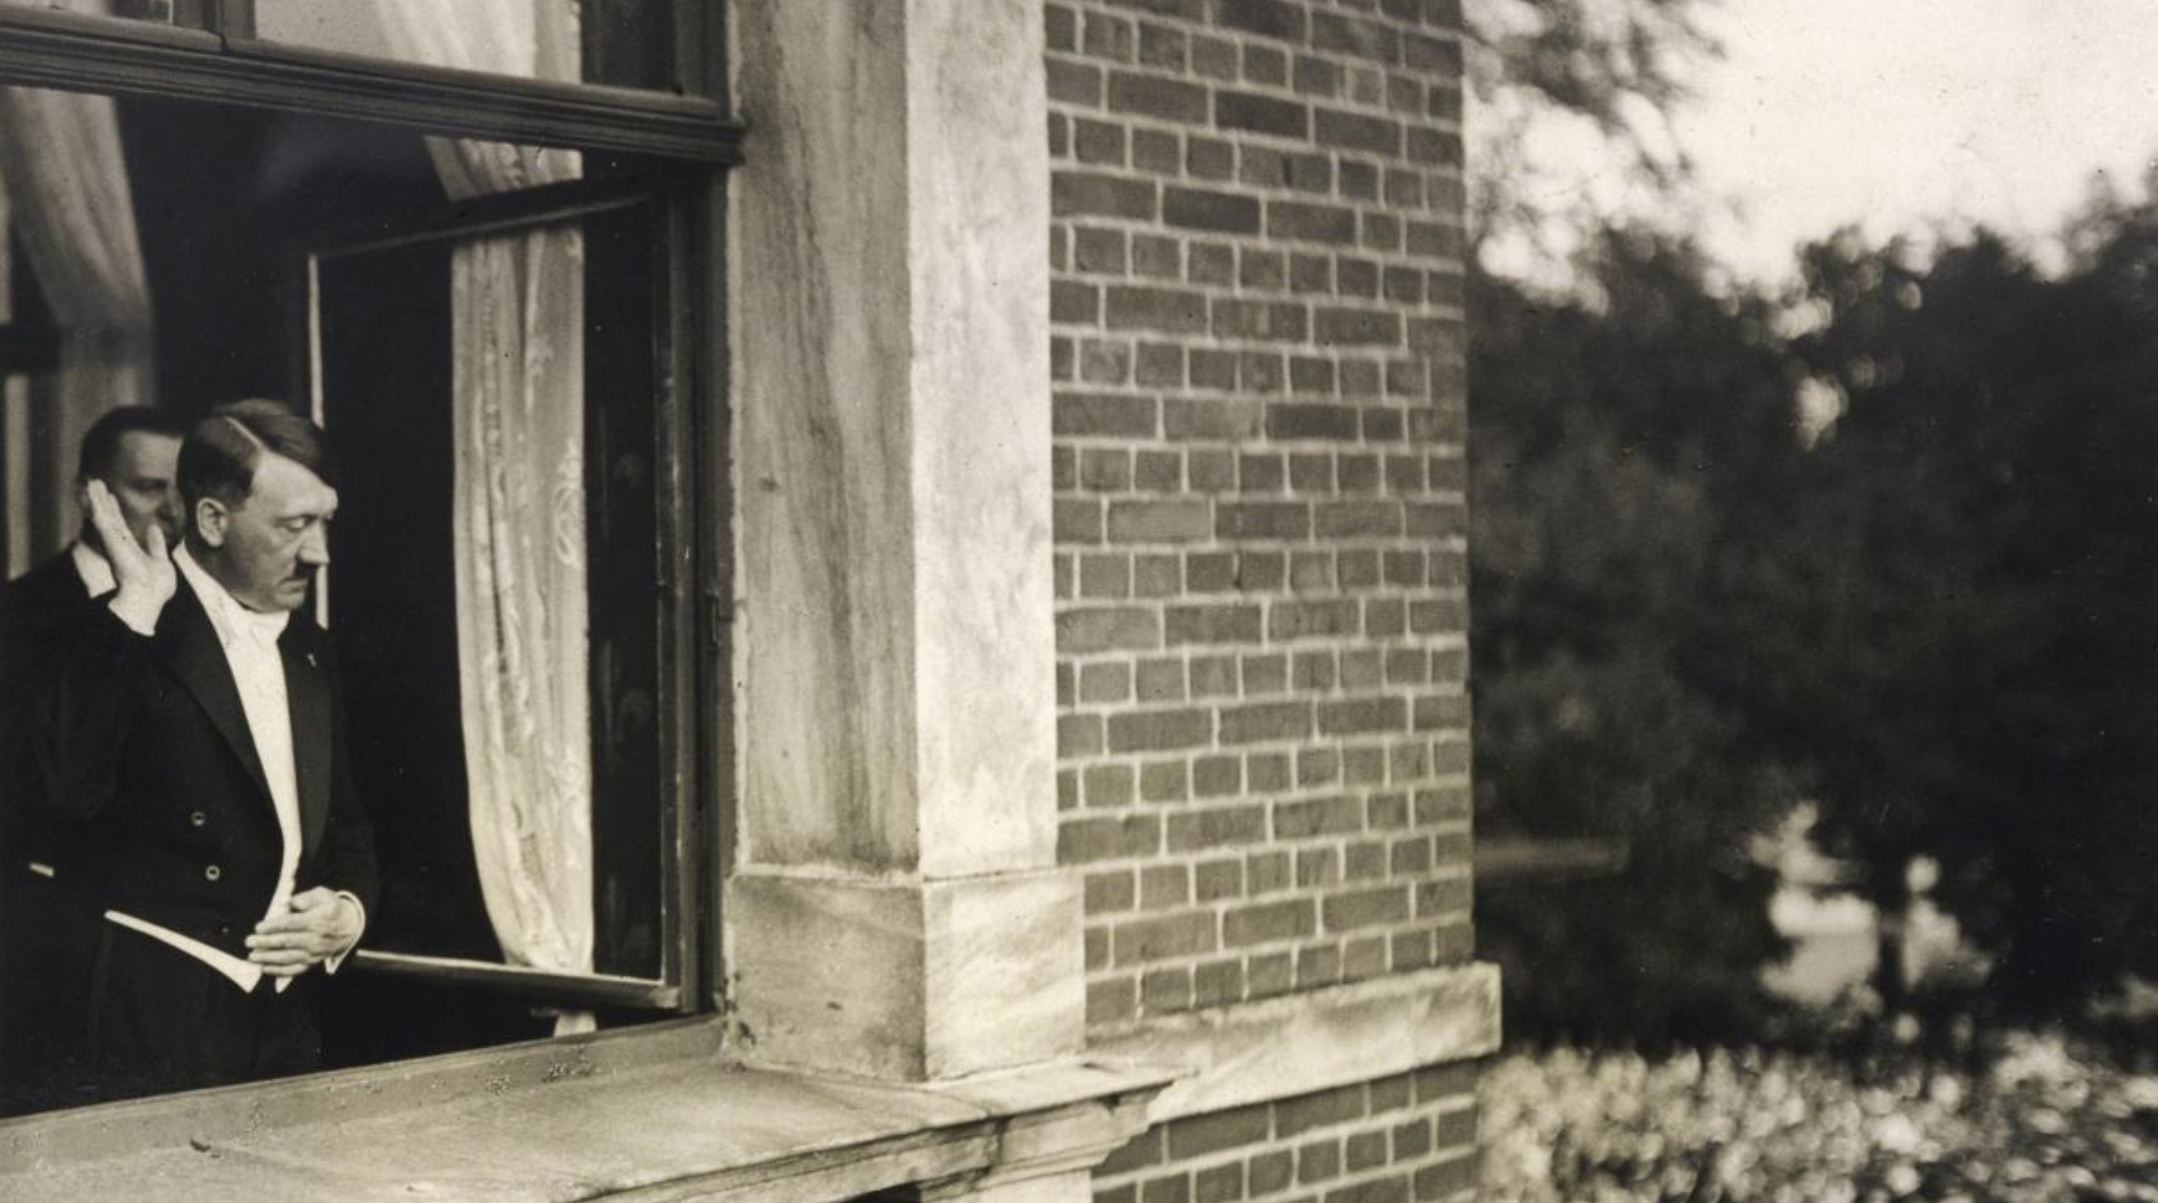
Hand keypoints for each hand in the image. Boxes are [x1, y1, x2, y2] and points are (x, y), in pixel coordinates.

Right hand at [84, 478, 174, 627]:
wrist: (148, 596)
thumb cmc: (155, 586)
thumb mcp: (159, 559)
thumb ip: (155, 544)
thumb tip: (154, 528)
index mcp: (129, 548)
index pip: (120, 525)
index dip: (115, 510)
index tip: (110, 497)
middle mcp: (118, 544)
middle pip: (108, 517)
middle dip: (102, 500)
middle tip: (96, 483)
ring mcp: (114, 541)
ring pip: (103, 514)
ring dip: (97, 498)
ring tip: (93, 481)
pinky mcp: (111, 539)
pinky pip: (102, 518)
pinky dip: (97, 504)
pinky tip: (93, 491)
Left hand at [247, 888, 362, 976]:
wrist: (349, 927)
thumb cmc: (330, 908)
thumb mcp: (323, 895)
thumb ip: (306, 897)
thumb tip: (290, 903)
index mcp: (316, 920)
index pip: (290, 924)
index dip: (273, 926)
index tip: (258, 927)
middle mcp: (314, 939)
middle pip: (286, 942)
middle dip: (265, 943)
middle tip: (249, 941)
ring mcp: (313, 953)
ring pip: (287, 957)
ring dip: (268, 958)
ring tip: (253, 956)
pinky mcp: (312, 963)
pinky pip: (294, 970)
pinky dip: (278, 971)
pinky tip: (265, 968)